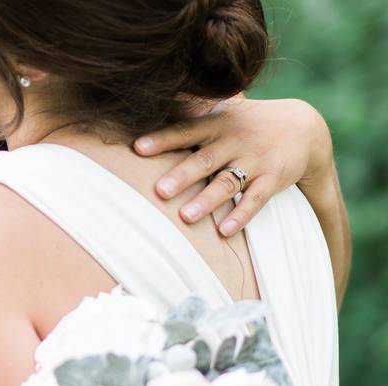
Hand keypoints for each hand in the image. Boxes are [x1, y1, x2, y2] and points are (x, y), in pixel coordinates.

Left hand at [135, 98, 333, 236]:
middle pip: (203, 160)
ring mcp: (254, 160)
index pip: (185, 131)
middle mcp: (233, 142)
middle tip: (159, 191)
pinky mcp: (273, 178)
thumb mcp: (222, 113)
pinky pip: (256, 199)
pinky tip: (225, 231)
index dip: (162, 139)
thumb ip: (190, 113)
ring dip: (206, 201)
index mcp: (216, 124)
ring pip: (227, 183)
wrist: (303, 127)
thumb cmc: (245, 124)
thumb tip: (156, 98)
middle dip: (181, 175)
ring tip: (185, 217)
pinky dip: (241, 215)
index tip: (138, 148)